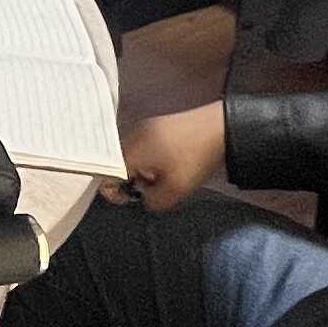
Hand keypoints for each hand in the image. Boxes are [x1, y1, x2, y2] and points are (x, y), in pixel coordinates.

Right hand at [112, 103, 228, 212]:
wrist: (221, 128)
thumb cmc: (195, 158)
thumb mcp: (175, 191)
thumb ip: (152, 201)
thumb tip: (144, 198)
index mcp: (130, 150)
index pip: (106, 175)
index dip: (116, 193)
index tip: (134, 199)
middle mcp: (131, 134)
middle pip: (117, 165)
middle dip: (131, 181)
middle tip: (153, 187)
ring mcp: (143, 126)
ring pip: (130, 156)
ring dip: (141, 170)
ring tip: (163, 175)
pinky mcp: (155, 124)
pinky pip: (141, 146)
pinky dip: (149, 159)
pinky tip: (168, 163)